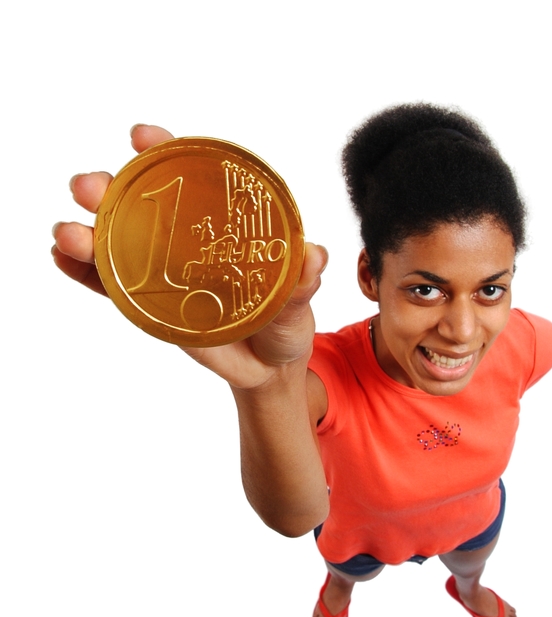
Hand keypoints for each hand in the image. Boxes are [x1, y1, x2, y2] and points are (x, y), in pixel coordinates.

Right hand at [52, 125, 327, 387]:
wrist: (268, 369)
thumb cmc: (285, 324)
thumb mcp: (297, 302)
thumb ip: (302, 282)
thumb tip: (314, 256)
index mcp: (221, 226)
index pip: (191, 177)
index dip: (165, 151)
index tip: (144, 137)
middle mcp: (186, 241)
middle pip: (141, 205)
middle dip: (111, 189)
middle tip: (91, 187)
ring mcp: (163, 273)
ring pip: (116, 244)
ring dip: (87, 233)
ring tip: (67, 235)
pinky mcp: (150, 306)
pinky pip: (111, 287)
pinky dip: (84, 273)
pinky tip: (60, 260)